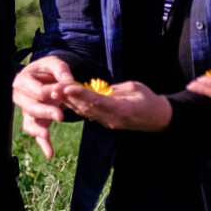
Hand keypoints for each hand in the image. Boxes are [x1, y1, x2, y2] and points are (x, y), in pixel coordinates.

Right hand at [13, 55, 76, 156]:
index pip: (37, 91)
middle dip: (45, 112)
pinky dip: (42, 144)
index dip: (50, 92)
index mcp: (23, 81)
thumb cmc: (48, 70)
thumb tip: (67, 83)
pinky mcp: (33, 121)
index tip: (62, 93)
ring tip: (46, 135)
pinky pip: (36, 134)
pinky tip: (50, 153)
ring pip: (29, 123)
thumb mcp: (54, 63)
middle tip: (60, 116)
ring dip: (38, 130)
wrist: (44, 77)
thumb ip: (61, 70)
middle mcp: (20, 97)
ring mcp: (25, 111)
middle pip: (31, 108)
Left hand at [58, 78, 173, 131]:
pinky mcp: (107, 123)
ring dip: (69, 103)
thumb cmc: (149, 100)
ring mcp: (109, 123)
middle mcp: (112, 119)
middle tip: (53, 88)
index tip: (67, 87)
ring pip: (85, 112)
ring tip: (54, 93)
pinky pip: (89, 114)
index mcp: (122, 109)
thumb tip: (97, 88)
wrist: (158, 119)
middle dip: (69, 98)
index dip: (80, 94)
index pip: (97, 101)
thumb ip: (114, 89)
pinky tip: (65, 100)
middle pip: (87, 108)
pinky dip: (76, 107)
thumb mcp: (134, 88)